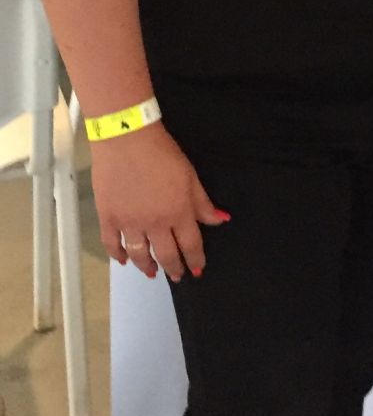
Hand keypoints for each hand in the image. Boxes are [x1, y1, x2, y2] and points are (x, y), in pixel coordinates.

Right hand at [89, 122, 229, 280]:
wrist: (126, 139)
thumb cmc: (162, 153)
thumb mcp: (190, 176)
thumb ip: (203, 203)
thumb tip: (220, 220)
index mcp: (178, 213)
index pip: (190, 245)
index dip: (195, 259)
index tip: (197, 269)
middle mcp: (155, 224)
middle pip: (166, 254)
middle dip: (174, 268)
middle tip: (177, 276)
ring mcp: (129, 223)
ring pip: (140, 255)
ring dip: (148, 267)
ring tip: (152, 272)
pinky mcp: (108, 217)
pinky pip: (112, 244)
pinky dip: (118, 255)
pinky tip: (124, 260)